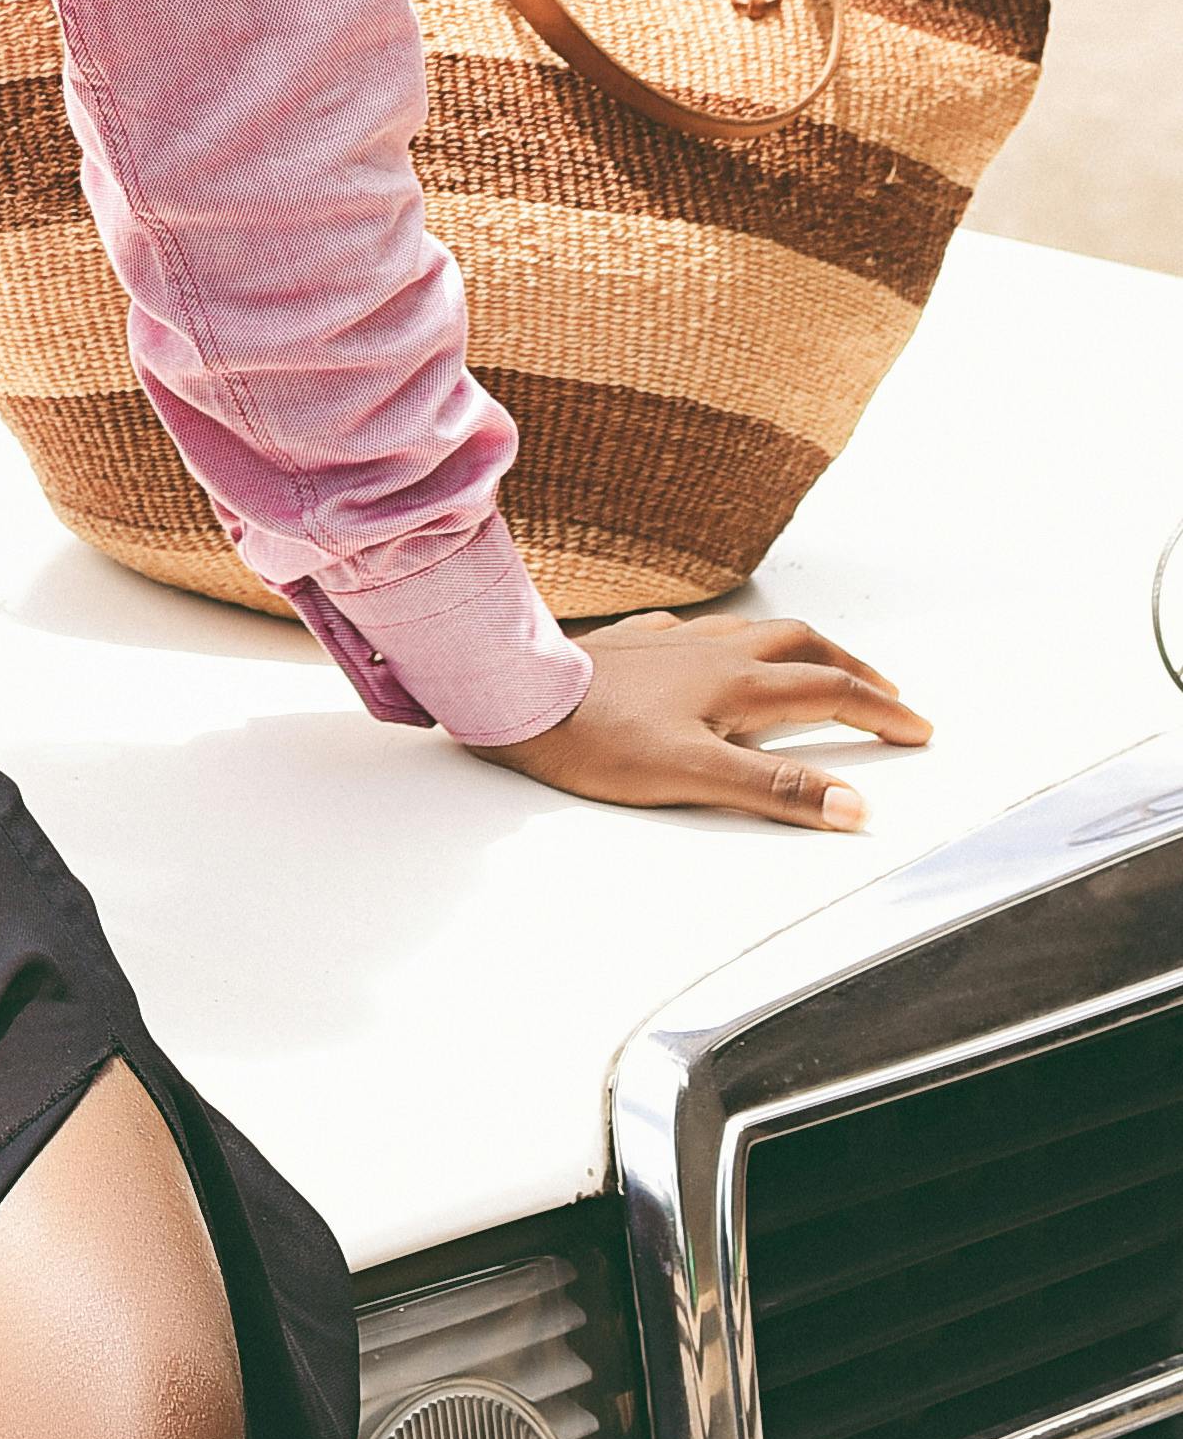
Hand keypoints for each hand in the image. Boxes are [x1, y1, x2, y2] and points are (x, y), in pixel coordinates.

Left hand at [484, 611, 930, 829]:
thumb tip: (852, 807)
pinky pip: (704, 631)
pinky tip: (722, 654)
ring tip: (818, 668)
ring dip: (801, 650)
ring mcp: (674, 641)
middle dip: (853, 670)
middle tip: (885, 694)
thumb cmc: (598, 742)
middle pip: (804, 647)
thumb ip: (776, 792)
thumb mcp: (695, 777)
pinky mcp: (637, 643)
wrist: (519, 696)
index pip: (831, 692)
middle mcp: (714, 650)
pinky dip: (737, 642)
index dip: (881, 712)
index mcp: (738, 683)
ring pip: (757, 633)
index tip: (919, 729)